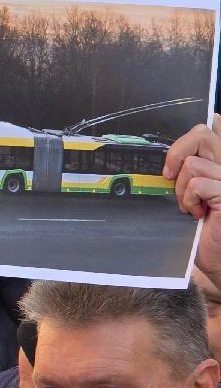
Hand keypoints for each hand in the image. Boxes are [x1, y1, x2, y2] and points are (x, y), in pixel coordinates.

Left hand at [165, 120, 220, 278]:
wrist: (214, 258)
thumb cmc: (200, 228)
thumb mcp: (188, 192)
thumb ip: (185, 169)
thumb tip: (172, 148)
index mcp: (220, 163)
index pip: (210, 129)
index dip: (189, 135)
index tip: (174, 161)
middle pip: (201, 134)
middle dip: (176, 155)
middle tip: (171, 180)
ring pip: (192, 164)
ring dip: (182, 188)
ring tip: (191, 206)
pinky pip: (197, 183)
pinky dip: (189, 199)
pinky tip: (198, 215)